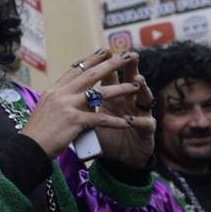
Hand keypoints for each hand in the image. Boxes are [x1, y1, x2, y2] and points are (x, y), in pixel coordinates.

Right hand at [20, 48, 149, 160]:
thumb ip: (61, 100)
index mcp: (55, 90)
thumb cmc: (37, 131)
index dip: (91, 59)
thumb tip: (74, 96)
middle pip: (90, 74)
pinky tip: (126, 122)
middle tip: (127, 55)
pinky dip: (114, 121)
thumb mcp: (46, 108)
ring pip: (99, 94)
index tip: (104, 50)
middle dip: (111, 64)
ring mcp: (68, 106)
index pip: (76, 70)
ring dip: (120, 89)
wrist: (29, 147)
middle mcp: (61, 94)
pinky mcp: (74, 121)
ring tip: (136, 85)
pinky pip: (99, 119)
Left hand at [93, 51, 155, 167]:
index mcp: (114, 98)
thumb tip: (63, 93)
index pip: (111, 79)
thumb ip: (82, 107)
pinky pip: (144, 124)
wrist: (120, 161)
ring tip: (138, 80)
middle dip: (130, 68)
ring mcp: (140, 115)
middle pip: (131, 81)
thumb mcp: (90, 122)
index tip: (103, 51)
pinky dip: (137, 121)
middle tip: (130, 55)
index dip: (108, 66)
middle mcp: (129, 103)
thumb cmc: (105, 139)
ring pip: (144, 98)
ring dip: (141, 89)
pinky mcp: (146, 131)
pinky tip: (130, 119)